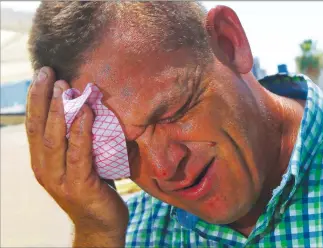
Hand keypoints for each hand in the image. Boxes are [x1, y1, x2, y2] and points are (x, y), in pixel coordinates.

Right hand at [25, 67, 127, 245]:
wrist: (100, 224)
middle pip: (39, 128)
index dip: (36, 99)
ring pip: (54, 139)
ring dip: (59, 111)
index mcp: (42, 162)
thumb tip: (85, 108)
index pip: (34, 125)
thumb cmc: (94, 188)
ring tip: (65, 87)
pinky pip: (79, 154)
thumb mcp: (80, 162)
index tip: (42, 74)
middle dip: (43, 98)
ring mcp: (59, 180)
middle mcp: (45, 169)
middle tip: (49, 72)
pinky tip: (86, 112)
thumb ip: (76, 141)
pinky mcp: (79, 186)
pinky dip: (81, 131)